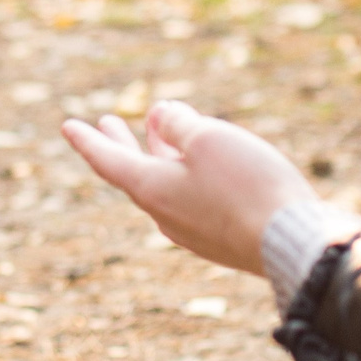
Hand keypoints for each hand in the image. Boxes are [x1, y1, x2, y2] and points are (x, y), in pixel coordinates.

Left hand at [62, 101, 314, 273]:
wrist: (293, 244)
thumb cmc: (247, 186)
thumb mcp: (208, 138)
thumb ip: (178, 124)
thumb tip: (161, 116)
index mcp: (152, 190)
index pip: (108, 161)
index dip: (87, 140)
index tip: (67, 125)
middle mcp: (164, 215)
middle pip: (133, 173)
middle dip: (122, 143)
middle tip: (108, 121)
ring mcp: (192, 231)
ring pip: (165, 184)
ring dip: (159, 153)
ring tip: (160, 130)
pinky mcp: (219, 238)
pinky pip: (190, 198)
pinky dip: (184, 172)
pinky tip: (203, 164)